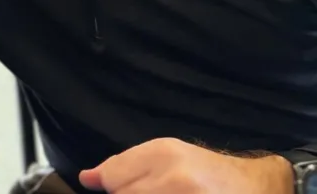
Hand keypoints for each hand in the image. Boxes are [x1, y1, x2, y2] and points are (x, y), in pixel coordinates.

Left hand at [79, 138, 293, 192]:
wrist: (256, 187)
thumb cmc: (207, 172)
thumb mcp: (167, 157)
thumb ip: (124, 166)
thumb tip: (87, 179)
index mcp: (164, 154)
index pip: (113, 180)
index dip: (113, 188)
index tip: (122, 189)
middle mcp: (176, 180)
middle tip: (156, 190)